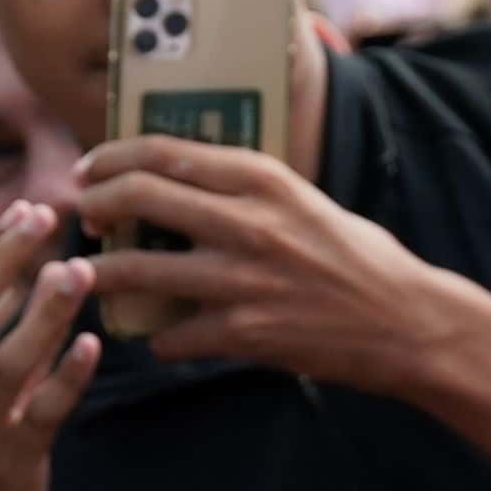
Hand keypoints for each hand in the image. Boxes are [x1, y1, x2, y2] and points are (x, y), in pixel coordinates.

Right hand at [0, 199, 100, 490]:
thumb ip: (4, 360)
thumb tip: (41, 294)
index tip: (28, 209)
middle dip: (1, 258)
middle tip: (48, 216)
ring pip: (3, 361)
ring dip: (42, 312)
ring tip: (80, 271)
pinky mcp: (10, 469)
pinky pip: (39, 415)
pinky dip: (66, 377)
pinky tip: (93, 346)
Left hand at [79, 134, 442, 390]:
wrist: (406, 323)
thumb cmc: (361, 260)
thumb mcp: (307, 201)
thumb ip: (252, 192)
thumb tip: (187, 185)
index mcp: (265, 179)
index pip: (165, 152)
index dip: (113, 157)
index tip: (91, 169)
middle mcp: (247, 221)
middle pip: (139, 196)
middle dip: (96, 204)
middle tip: (84, 216)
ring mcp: (241, 279)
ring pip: (138, 268)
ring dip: (101, 274)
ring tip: (87, 277)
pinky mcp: (243, 333)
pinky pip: (171, 335)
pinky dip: (158, 338)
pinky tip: (164, 339)